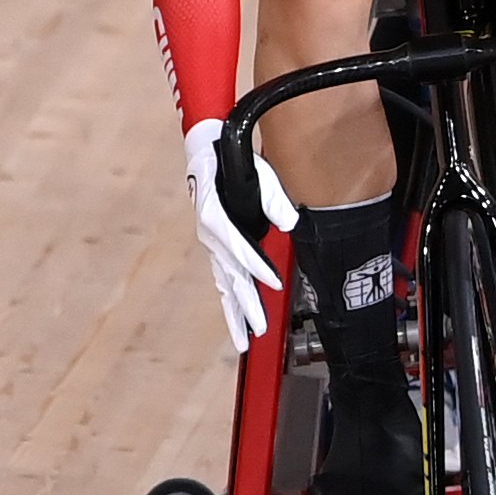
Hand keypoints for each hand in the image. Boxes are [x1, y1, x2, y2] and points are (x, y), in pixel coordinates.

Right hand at [184, 117, 292, 353]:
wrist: (205, 154)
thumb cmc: (231, 162)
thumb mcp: (257, 171)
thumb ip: (273, 198)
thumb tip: (290, 221)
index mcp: (215, 217)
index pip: (238, 248)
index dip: (256, 267)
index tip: (273, 284)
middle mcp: (211, 237)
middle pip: (230, 277)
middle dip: (246, 305)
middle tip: (259, 329)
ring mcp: (213, 246)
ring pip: (225, 285)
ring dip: (236, 313)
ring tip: (244, 340)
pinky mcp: (217, 249)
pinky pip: (224, 280)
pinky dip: (232, 302)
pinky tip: (240, 321)